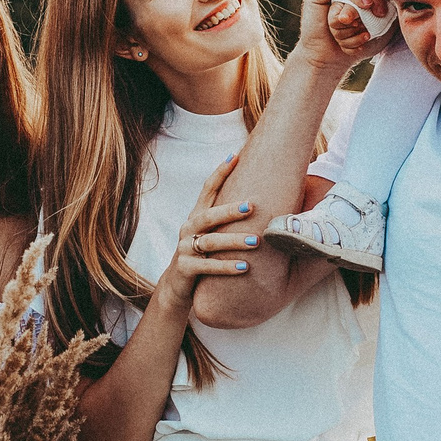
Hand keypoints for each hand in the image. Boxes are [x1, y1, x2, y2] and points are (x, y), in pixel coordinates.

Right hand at [153, 159, 259, 306]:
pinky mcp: (185, 268)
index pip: (208, 190)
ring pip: (210, 242)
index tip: (235, 155)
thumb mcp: (211, 234)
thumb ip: (228, 220)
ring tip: (256, 241)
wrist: (176, 285)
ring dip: (234, 241)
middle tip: (251, 206)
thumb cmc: (203, 255)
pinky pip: (207, 267)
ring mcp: (184, 249)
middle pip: (208, 216)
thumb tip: (263, 201)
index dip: (220, 172)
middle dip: (229, 210)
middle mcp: (188, 228)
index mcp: (196, 216)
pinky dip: (226, 267)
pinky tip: (244, 268)